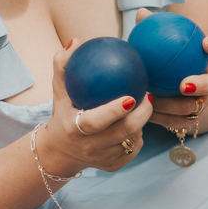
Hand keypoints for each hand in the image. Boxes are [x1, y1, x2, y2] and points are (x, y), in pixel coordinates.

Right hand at [45, 39, 153, 173]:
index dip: (114, 112)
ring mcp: (102, 160)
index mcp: (73, 129)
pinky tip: (138, 123)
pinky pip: (134, 149)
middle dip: (141, 115)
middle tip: (148, 97)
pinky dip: (138, 136)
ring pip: (132, 140)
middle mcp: (88, 148)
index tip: (131, 97)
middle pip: (123, 132)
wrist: (59, 150)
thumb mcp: (60, 89)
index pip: (95, 122)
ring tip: (144, 106)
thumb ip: (64, 65)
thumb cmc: (63, 110)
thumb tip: (77, 41)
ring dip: (141, 123)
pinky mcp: (113, 167)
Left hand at [133, 9, 207, 129]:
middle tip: (183, 84)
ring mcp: (203, 101)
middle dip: (202, 85)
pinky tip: (147, 111)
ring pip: (196, 106)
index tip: (206, 42)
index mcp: (206, 60)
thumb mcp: (158, 44)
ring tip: (153, 100)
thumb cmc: (163, 59)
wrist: (164, 87)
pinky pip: (180, 121)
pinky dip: (164, 117)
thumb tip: (142, 14)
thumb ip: (153, 30)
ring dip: (175, 104)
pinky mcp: (191, 117)